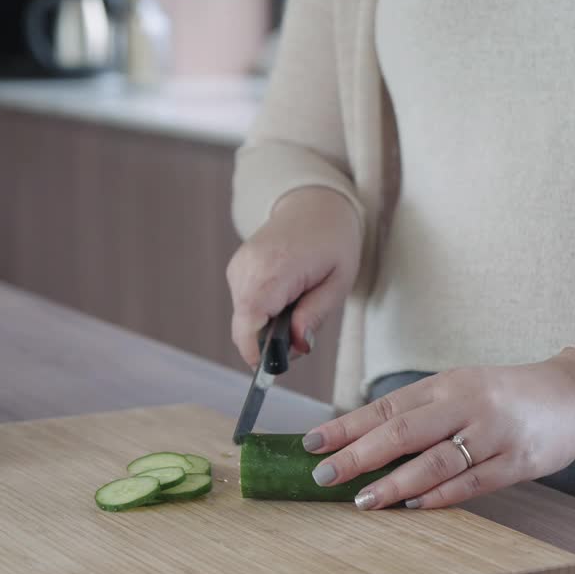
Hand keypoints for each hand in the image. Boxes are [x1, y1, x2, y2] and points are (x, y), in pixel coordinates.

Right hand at [226, 186, 361, 366]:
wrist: (315, 206)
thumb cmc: (333, 242)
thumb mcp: (338, 283)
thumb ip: (315, 316)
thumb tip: (295, 346)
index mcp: (275, 269)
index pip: (249, 322)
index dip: (257, 351)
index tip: (274, 367)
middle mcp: (248, 267)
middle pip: (244, 327)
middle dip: (269, 343)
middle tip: (301, 334)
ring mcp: (238, 267)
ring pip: (243, 320)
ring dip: (267, 327)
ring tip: (298, 306)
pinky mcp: (236, 270)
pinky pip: (244, 306)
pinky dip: (262, 313)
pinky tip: (285, 297)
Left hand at [302, 349, 574, 509]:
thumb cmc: (505, 396)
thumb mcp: (460, 391)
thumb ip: (420, 414)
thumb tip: (363, 443)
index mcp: (445, 384)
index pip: (386, 407)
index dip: (346, 426)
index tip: (311, 443)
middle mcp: (466, 404)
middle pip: (403, 431)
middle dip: (359, 455)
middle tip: (325, 475)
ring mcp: (493, 433)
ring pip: (436, 460)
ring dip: (394, 482)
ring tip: (362, 500)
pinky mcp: (519, 461)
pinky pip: (474, 482)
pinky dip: (441, 496)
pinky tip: (414, 506)